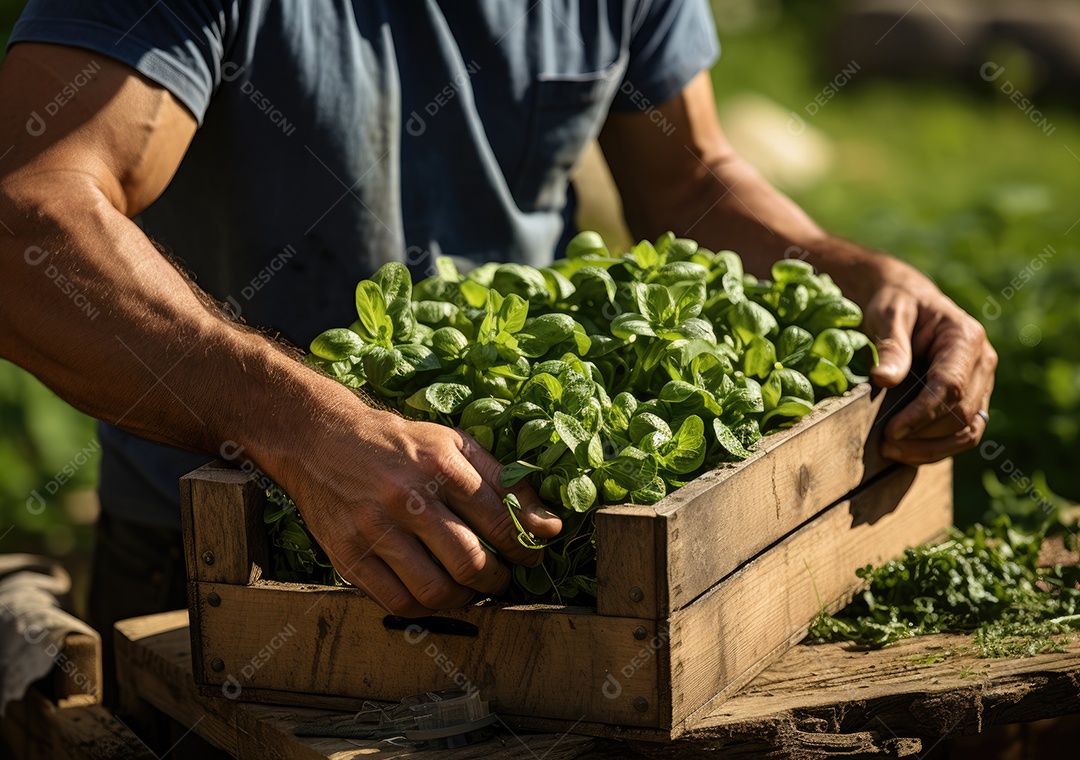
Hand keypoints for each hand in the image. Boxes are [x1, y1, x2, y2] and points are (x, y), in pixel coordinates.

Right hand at [282, 406, 561, 616]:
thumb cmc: (400, 444)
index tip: (530, 557)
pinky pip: (397, 602)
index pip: (499, 523)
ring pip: (435, 590)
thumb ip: (505, 483)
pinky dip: (424, 608)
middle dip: (497, 580)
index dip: (524, 549)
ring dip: (464, 599)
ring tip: (469, 589)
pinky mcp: (348, 554)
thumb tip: (551, 526)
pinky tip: (434, 593)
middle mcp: (408, 498)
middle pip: (469, 562)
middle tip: (501, 578)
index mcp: (440, 465)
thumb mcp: (454, 445)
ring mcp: (374, 529)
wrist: (321, 438)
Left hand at [863, 262, 997, 463]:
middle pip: (962, 414)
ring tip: (893, 453)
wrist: (908, 300)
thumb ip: (891, 346)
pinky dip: (939, 448)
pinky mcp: (975, 398)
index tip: (891, 432)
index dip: (922, 414)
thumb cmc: (897, 303)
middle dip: (923, 437)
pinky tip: (909, 452)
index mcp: (965, 337)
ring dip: (932, 449)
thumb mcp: (889, 314)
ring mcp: (983, 382)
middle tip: (884, 445)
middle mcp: (982, 361)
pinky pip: (965, 433)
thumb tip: (883, 380)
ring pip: (969, 430)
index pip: (950, 386)